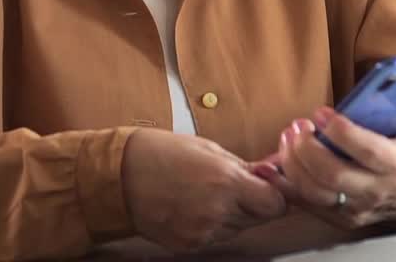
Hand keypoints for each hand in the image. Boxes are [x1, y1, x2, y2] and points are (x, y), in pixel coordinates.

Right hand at [122, 129, 287, 250]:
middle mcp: (218, 212)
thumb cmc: (163, 153)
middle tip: (234, 186)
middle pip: (259, 218)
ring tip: (207, 194)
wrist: (120, 176)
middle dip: (254, 203)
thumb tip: (269, 174)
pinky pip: (215, 237)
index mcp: (226, 182)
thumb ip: (242, 167)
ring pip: (237, 228)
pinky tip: (193, 207)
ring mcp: (202, 232)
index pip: (275, 204)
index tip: (268, 186)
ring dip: (233, 215)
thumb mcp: (209, 149)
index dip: (275, 195)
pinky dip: (212, 225)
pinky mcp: (188, 245)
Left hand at [257, 89, 395, 229]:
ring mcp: (356, 207)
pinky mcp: (339, 217)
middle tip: (297, 125)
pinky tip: (271, 165)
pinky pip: (305, 204)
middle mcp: (376, 189)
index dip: (341, 132)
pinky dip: (285, 185)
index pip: (367, 150)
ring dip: (293, 164)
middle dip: (308, 149)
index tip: (322, 112)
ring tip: (287, 138)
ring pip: (315, 191)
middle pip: (333, 175)